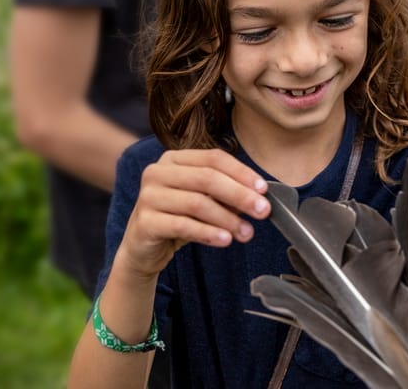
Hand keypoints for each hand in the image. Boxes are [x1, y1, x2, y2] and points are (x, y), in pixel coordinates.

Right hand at [116, 149, 270, 278]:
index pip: (214, 158)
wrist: (144, 249)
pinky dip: (208, 233)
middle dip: (239, 194)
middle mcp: (157, 172)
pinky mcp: (144, 221)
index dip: (242, 172)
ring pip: (197, 202)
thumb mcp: (204, 202)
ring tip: (246, 232)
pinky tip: (225, 240)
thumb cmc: (177, 219)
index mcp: (174, 159)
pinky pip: (182, 225)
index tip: (264, 189)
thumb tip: (259, 197)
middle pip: (207, 178)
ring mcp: (148, 195)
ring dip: (227, 218)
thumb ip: (226, 195)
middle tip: (263, 211)